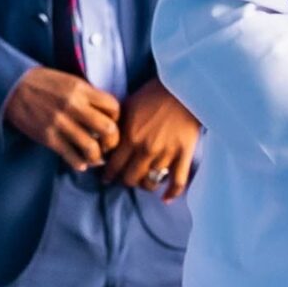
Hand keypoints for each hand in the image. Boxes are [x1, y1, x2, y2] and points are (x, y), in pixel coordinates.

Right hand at [4, 66, 121, 171]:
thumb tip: (105, 113)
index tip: (112, 122)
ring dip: (97, 156)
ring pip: (91, 147)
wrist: (13, 87)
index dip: (117, 117)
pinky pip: (71, 156)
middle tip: (108, 144)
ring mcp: (60, 123)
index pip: (113, 106)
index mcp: (81, 89)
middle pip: (108, 129)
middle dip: (112, 141)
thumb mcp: (69, 81)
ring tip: (95, 157)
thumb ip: (88, 95)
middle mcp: (74, 106)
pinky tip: (80, 163)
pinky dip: (79, 163)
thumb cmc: (43, 82)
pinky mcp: (48, 137)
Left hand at [101, 78, 200, 199]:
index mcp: (129, 136)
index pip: (112, 166)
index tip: (106, 177)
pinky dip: (171, 193)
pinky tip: (166, 199)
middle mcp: (145, 149)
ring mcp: (165, 153)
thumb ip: (115, 126)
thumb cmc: (153, 94)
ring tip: (143, 181)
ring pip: (150, 183)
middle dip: (124, 180)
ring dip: (144, 185)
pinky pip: (177, 182)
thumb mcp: (127, 106)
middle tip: (124, 178)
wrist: (183, 87)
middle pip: (129, 179)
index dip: (108, 174)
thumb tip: (103, 142)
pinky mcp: (184, 155)